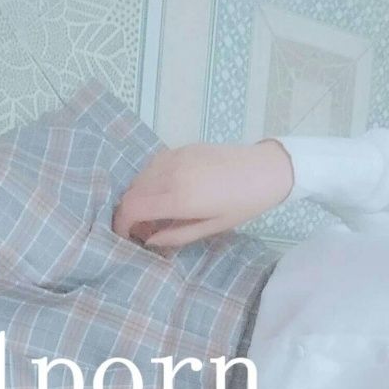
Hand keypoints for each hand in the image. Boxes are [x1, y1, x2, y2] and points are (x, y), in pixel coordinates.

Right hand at [113, 139, 293, 247]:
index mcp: (179, 198)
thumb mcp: (211, 228)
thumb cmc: (242, 204)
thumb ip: (176, 236)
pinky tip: (164, 192)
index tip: (127, 236)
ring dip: (138, 197)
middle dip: (129, 214)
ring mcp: (174, 158)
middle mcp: (170, 174)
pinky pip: (152, 166)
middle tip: (143, 229)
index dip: (122, 224)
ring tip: (155, 212)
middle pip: (130, 193)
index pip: (131, 208)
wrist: (265, 169)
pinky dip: (149, 182)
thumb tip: (149, 240)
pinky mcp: (180, 148)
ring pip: (138, 179)